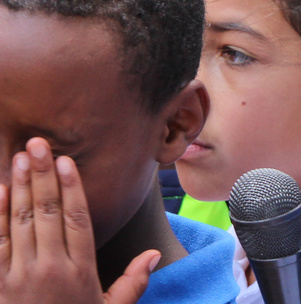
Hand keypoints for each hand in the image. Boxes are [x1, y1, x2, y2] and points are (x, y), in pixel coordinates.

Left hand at [0, 139, 157, 303]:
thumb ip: (132, 283)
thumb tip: (154, 255)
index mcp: (79, 273)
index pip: (77, 220)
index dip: (71, 188)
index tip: (66, 161)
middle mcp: (49, 270)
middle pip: (46, 213)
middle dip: (41, 176)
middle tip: (37, 144)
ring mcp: (19, 277)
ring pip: (20, 223)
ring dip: (18, 188)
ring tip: (20, 158)